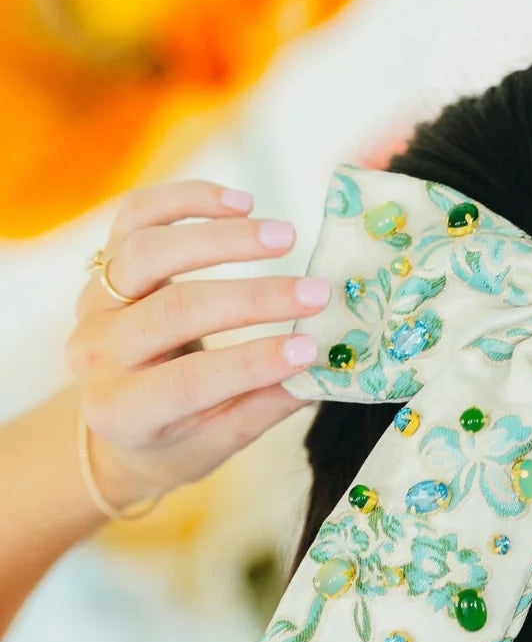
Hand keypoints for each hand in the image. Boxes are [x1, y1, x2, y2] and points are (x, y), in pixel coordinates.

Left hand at [67, 180, 328, 509]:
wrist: (115, 420)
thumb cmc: (177, 438)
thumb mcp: (220, 440)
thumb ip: (267, 403)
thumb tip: (328, 365)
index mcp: (121, 410)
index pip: (188, 382)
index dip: (251, 363)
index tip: (310, 348)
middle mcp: (97, 352)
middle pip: (174, 310)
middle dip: (253, 299)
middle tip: (316, 293)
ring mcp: (93, 302)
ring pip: (149, 252)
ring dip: (223, 239)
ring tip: (285, 236)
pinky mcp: (104, 264)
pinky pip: (137, 216)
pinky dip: (187, 200)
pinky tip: (241, 204)